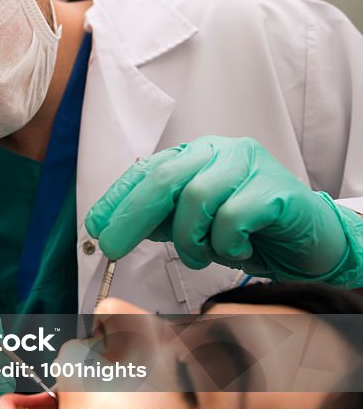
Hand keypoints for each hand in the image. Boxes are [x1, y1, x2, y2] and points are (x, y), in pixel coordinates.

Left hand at [85, 136, 362, 284]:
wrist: (312, 242)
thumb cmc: (252, 232)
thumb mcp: (197, 228)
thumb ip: (161, 221)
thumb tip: (115, 227)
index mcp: (197, 156)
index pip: (147, 170)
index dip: (118, 199)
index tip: (96, 228)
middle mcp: (221, 152)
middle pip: (164, 177)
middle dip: (132, 216)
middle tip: (114, 248)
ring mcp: (250, 166)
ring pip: (196, 197)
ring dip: (189, 239)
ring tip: (200, 257)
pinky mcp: (275, 189)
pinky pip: (233, 216)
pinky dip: (226, 242)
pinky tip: (237, 250)